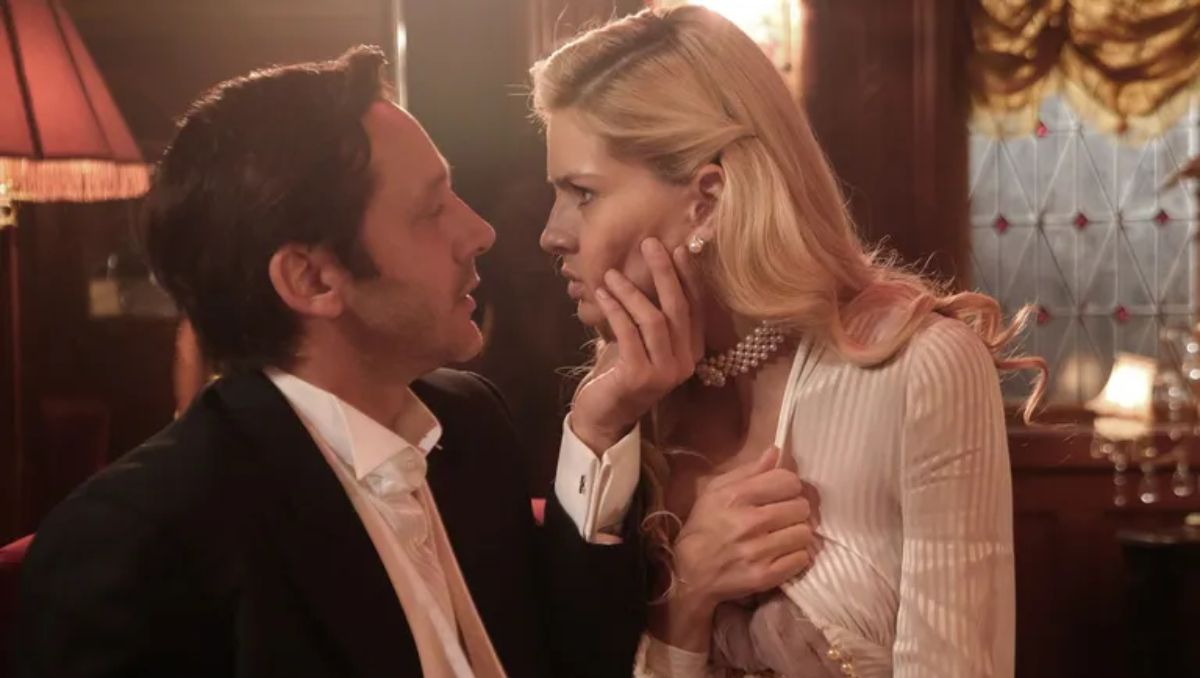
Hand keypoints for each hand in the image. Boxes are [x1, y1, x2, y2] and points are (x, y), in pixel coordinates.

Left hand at [570, 238, 704, 451]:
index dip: (688, 276)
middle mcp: (685, 362)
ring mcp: (664, 372)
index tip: (677, 247)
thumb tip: (648, 268)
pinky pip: (629, 333)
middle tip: (649, 244)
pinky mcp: (640, 376)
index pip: (696, 306)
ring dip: (631, 292)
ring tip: (610, 274)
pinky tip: (602, 296)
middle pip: (678, 308)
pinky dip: (615, 310)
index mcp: (692, 350)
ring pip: (654, 319)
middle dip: (664, 272)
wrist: (605, 414)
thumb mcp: (642, 340)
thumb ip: (652, 313)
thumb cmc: (621, 371)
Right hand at [652, 446, 814, 651]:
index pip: (788, 481)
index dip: (790, 485)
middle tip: (784, 515)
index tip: (783, 493)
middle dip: (795, 509)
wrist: (689, 573)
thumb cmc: (704, 527)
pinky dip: (796, 556)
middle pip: (801, 507)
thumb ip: (748, 471)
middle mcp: (750, 522)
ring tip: (784, 535)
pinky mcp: (766, 575)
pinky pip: (801, 559)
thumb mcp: (715, 491)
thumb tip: (775, 452)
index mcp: (737, 496)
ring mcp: (759, 551)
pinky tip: (782, 553)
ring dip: (797, 533)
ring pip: (804, 533)